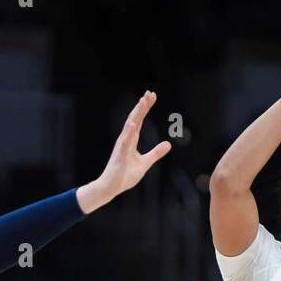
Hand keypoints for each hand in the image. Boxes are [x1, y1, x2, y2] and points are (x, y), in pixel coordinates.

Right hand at [77, 92, 171, 212]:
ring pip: (130, 126)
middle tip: (149, 93)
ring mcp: (122, 146)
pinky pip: (125, 141)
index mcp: (131, 140)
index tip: (151, 96)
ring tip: (143, 102)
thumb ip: (156, 153)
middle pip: (135, 118)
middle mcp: (125, 139)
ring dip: (137, 114)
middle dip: (142, 106)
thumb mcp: (145, 163)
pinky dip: (130, 131)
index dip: (145, 108)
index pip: (139, 120)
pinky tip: (134, 123)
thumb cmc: (125, 175)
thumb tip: (168, 144)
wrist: (111, 187)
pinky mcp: (120, 155)